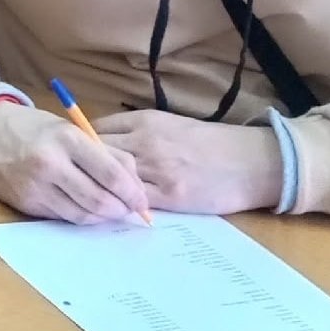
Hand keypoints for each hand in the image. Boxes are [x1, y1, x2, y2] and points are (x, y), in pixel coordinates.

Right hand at [0, 101, 148, 223]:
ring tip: (110, 210)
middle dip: (121, 210)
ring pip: (83, 214)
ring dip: (103, 217)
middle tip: (129, 210)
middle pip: (100, 200)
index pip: (112, 174)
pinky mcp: (26, 204)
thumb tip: (134, 185)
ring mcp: (36, 187)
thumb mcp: (73, 130)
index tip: (142, 200)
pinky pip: (63, 217)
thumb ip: (106, 153)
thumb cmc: (38, 129)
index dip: (133, 193)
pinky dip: (81, 216)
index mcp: (68, 139)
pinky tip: (86, 209)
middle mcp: (51, 164)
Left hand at [96, 110, 284, 215]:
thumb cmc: (212, 143)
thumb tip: (108, 142)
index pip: (97, 130)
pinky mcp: (168, 195)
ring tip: (93, 196)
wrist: (250, 162)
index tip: (79, 157)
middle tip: (79, 180)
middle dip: (84, 166)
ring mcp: (156, 169)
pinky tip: (116, 209)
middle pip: (97, 153)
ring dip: (99, 188)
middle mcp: (146, 142)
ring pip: (111, 178)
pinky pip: (131, 200)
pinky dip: (120, 205)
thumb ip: (139, 132)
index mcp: (146, 121)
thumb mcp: (172, 125)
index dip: (83, 145)